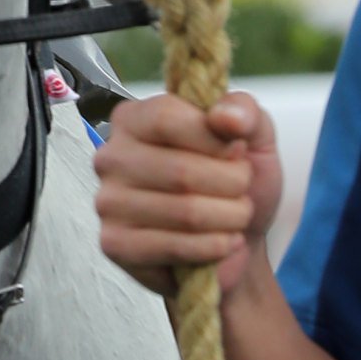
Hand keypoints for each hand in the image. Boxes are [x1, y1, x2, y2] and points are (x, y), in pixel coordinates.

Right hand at [94, 91, 282, 298]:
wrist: (234, 241)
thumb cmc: (232, 183)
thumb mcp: (251, 136)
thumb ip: (244, 112)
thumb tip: (227, 118)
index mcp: (134, 119)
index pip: (166, 118)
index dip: (213, 139)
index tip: (237, 151)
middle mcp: (112, 157)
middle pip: (180, 170)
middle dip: (231, 186)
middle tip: (242, 191)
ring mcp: (109, 202)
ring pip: (184, 212)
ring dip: (228, 219)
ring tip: (234, 217)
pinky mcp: (116, 244)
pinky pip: (175, 247)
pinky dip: (213, 247)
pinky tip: (222, 241)